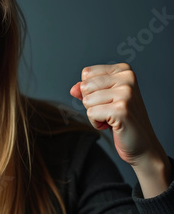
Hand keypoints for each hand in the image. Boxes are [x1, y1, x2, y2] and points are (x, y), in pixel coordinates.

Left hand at [70, 63, 170, 197]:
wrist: (142, 144)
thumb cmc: (122, 119)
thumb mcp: (103, 99)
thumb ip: (86, 90)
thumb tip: (73, 89)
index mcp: (124, 70)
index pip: (87, 73)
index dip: (90, 90)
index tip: (107, 100)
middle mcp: (127, 78)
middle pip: (85, 86)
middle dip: (91, 103)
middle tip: (109, 111)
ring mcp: (126, 93)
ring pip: (86, 100)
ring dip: (95, 114)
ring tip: (112, 117)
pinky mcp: (122, 109)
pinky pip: (91, 113)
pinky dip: (97, 123)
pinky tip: (113, 125)